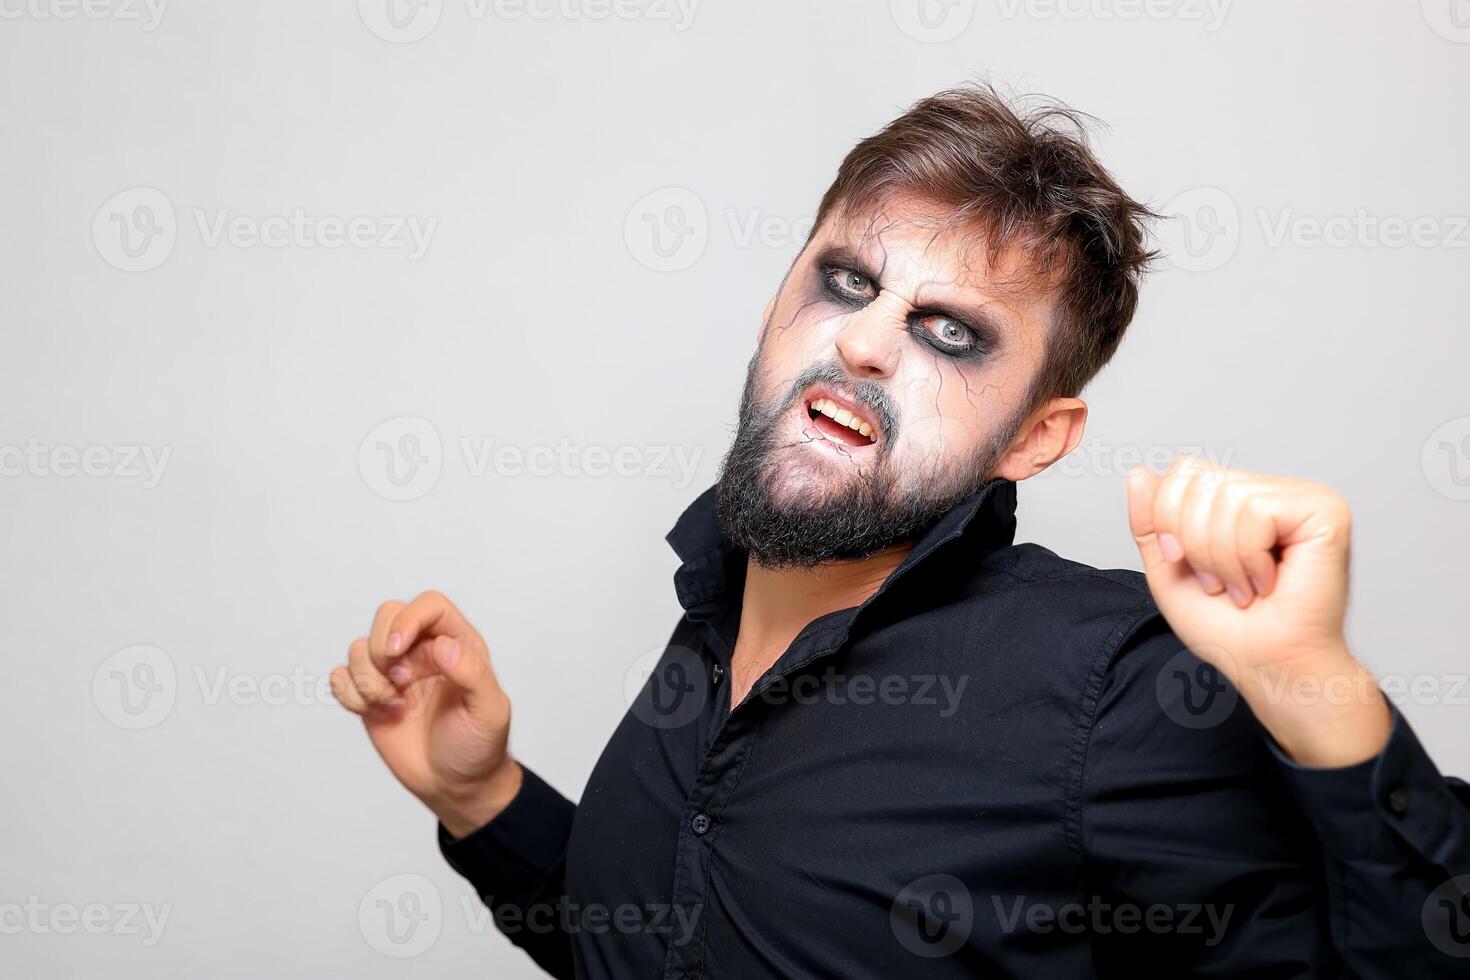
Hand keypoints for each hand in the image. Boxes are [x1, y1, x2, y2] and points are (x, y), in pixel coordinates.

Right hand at [331, 591, 520, 836]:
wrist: (456, 785)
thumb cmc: (478, 746)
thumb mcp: (489, 711)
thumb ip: (472, 674)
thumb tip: (442, 646)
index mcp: (457, 645)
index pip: (430, 606)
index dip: (409, 618)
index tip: (397, 648)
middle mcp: (423, 651)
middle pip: (387, 614)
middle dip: (382, 648)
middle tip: (399, 681)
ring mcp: (394, 673)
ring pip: (359, 648)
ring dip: (367, 678)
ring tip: (392, 705)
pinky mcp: (371, 696)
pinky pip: (341, 676)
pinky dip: (349, 694)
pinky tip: (376, 714)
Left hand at [1126, 457, 1389, 765]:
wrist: (1268, 667)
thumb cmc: (1228, 629)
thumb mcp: (1168, 569)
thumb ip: (1150, 521)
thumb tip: (1139, 473)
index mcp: (1239, 500)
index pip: (1186, 471)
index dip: (1169, 518)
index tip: (1185, 563)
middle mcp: (1273, 491)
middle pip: (1200, 479)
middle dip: (1193, 541)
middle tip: (1220, 583)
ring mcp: (1303, 498)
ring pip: (1226, 496)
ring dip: (1222, 557)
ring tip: (1244, 587)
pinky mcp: (1325, 512)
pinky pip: (1257, 511)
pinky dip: (1248, 557)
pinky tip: (1268, 582)